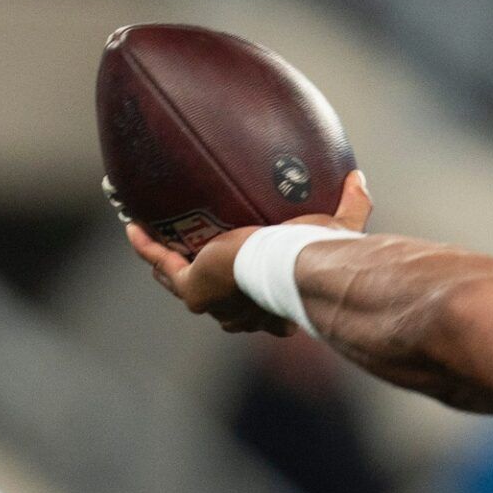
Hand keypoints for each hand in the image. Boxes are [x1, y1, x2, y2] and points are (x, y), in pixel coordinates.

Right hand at [124, 171, 372, 335]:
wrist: (291, 264)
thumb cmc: (319, 251)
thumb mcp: (338, 226)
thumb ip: (352, 207)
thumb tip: (358, 178)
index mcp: (273, 307)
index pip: (260, 311)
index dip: (254, 298)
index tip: (249, 275)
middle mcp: (242, 313)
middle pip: (218, 302)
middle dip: (204, 284)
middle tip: (194, 258)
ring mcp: (214, 302)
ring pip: (182, 284)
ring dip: (167, 263)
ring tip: (154, 239)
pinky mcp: (193, 286)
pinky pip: (162, 264)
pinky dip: (147, 245)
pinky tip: (134, 226)